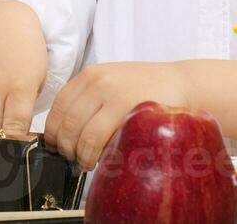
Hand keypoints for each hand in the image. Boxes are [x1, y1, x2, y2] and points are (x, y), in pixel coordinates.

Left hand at [43, 61, 192, 169]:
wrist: (182, 84)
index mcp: (89, 75)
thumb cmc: (145, 89)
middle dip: (65, 146)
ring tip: (84, 162)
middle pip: (67, 122)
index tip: (56, 146)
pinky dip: (93, 154)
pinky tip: (98, 161)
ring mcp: (113, 94)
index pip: (59, 106)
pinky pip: (99, 138)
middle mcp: (97, 81)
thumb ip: (89, 100)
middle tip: (71, 158)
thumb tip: (63, 133)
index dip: (53, 130)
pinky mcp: (128, 109)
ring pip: (81, 133)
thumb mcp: (112, 83)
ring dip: (78, 154)